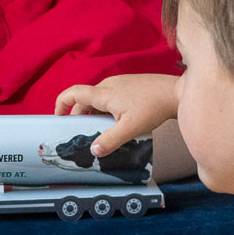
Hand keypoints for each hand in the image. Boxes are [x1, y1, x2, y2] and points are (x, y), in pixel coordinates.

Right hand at [55, 73, 180, 158]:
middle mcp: (108, 85)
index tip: (58, 118)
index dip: (60, 105)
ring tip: (101, 130)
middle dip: (79, 116)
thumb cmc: (154, 107)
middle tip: (82, 133)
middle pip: (84, 100)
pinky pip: (108, 96)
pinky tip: (117, 121)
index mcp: (104, 93)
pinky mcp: (127, 85)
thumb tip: (94, 151)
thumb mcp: (130, 128)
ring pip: (97, 99)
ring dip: (93, 114)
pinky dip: (105, 109)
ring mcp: (118, 83)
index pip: (73, 94)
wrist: (175, 92)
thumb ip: (110, 141)